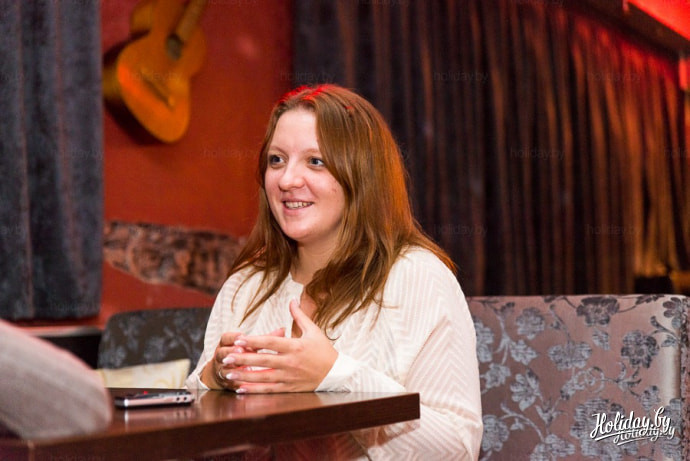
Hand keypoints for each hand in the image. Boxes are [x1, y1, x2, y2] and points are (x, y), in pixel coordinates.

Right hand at [201, 328, 283, 389]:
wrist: (227, 369)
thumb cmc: (245, 352)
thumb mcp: (252, 343)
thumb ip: (266, 338)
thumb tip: (283, 330)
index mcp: (227, 343)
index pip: (227, 337)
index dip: (233, 337)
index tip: (241, 336)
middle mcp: (222, 355)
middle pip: (223, 352)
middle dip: (232, 351)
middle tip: (241, 350)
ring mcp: (222, 369)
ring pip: (224, 369)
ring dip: (233, 369)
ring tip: (244, 368)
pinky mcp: (226, 382)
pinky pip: (229, 383)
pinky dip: (237, 384)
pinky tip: (245, 385)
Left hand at [223, 299, 337, 392]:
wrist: (336, 374)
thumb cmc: (324, 350)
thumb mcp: (313, 330)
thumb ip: (299, 315)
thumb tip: (292, 299)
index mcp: (296, 346)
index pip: (271, 343)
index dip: (254, 341)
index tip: (239, 339)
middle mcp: (291, 362)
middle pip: (263, 361)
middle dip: (243, 359)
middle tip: (225, 357)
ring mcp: (289, 377)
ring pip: (263, 377)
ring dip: (244, 376)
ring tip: (228, 373)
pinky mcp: (290, 388)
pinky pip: (269, 390)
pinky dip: (254, 390)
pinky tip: (240, 389)